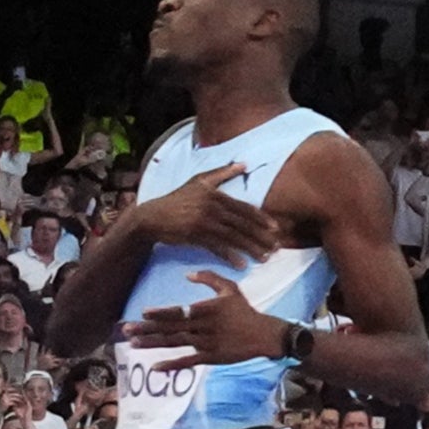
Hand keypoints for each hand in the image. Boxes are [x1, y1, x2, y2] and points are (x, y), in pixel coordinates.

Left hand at [123, 271, 287, 365]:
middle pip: (171, 328)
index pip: (179, 311)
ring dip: (153, 344)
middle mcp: (204, 327)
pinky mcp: (211, 358)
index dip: (161, 313)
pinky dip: (172, 365)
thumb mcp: (231, 288)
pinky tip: (155, 367)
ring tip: (134, 344)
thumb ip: (210, 278)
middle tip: (126, 330)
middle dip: (147, 329)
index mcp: (207, 309)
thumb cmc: (246, 311)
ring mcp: (206, 343)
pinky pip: (188, 362)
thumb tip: (187, 274)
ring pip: (175, 344)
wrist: (265, 335)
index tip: (143, 313)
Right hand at [129, 165, 282, 262]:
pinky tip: (241, 264)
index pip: (243, 208)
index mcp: (215, 194)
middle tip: (276, 247)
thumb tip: (243, 163)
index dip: (261, 219)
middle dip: (260, 236)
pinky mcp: (194, 236)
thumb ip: (222, 172)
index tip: (275, 228)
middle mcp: (211, 207)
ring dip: (250, 248)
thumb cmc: (178, 198)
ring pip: (232, 237)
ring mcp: (202, 222)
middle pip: (241, 224)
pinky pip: (216, 247)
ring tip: (265, 258)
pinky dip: (229, 256)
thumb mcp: (198, 181)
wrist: (152, 216)